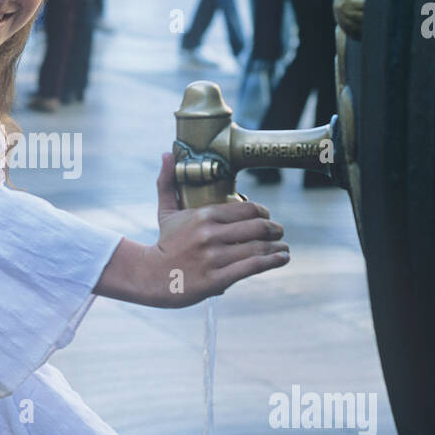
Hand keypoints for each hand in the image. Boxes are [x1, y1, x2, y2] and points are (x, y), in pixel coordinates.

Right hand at [142, 152, 288, 306]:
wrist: (150, 276)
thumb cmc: (163, 244)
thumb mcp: (166, 212)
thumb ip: (167, 183)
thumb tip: (166, 155)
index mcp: (203, 215)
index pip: (247, 209)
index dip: (264, 212)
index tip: (267, 217)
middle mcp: (210, 234)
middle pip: (257, 227)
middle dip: (275, 230)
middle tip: (279, 232)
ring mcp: (213, 258)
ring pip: (258, 248)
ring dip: (277, 248)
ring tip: (284, 249)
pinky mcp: (216, 280)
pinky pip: (253, 267)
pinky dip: (273, 262)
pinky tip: (281, 259)